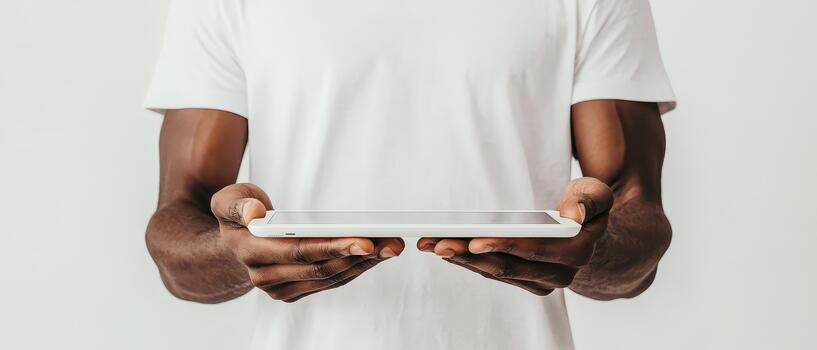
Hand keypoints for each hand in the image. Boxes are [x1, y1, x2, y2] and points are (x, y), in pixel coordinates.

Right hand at [211, 183, 404, 301]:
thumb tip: (254, 213)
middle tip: (391, 242)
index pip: (299, 252)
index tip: (365, 241)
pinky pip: (330, 281)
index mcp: (251, 252)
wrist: (230, 245)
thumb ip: (238, 204)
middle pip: (321, 268)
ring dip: (364, 264)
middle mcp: (266, 277)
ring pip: (330, 277)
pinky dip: (356, 268)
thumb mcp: (227, 200)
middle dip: (360, 256)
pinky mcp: (296, 290)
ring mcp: (281, 287)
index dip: (333, 247)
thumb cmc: (237, 215)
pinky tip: (376, 255)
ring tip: (391, 247)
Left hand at [417, 177, 612, 295]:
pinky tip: (445, 247)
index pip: (532, 249)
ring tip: (432, 244)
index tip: (475, 240)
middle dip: (468, 254)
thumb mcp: (595, 194)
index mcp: (575, 251)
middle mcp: (557, 274)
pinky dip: (466, 260)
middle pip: (505, 265)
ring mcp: (539, 281)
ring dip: (460, 258)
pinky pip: (491, 272)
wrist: (589, 233)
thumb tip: (574, 215)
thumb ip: (589, 200)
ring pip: (493, 271)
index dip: (503, 245)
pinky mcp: (523, 282)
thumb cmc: (586, 206)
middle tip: (438, 242)